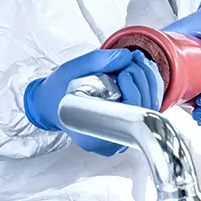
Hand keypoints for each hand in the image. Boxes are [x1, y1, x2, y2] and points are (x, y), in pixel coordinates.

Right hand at [25, 49, 161, 155]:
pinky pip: (147, 108)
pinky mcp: (127, 129)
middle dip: (142, 78)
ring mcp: (120, 139)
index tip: (122, 72)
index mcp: (92, 136)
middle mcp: (110, 143)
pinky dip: (148, 86)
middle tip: (129, 60)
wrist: (51, 102)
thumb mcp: (70, 71)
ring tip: (133, 62)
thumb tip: (126, 57)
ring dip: (147, 80)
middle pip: (143, 110)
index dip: (133, 89)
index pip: (129, 116)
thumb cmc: (57, 91)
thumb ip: (97, 61)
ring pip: (150, 109)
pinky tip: (139, 70)